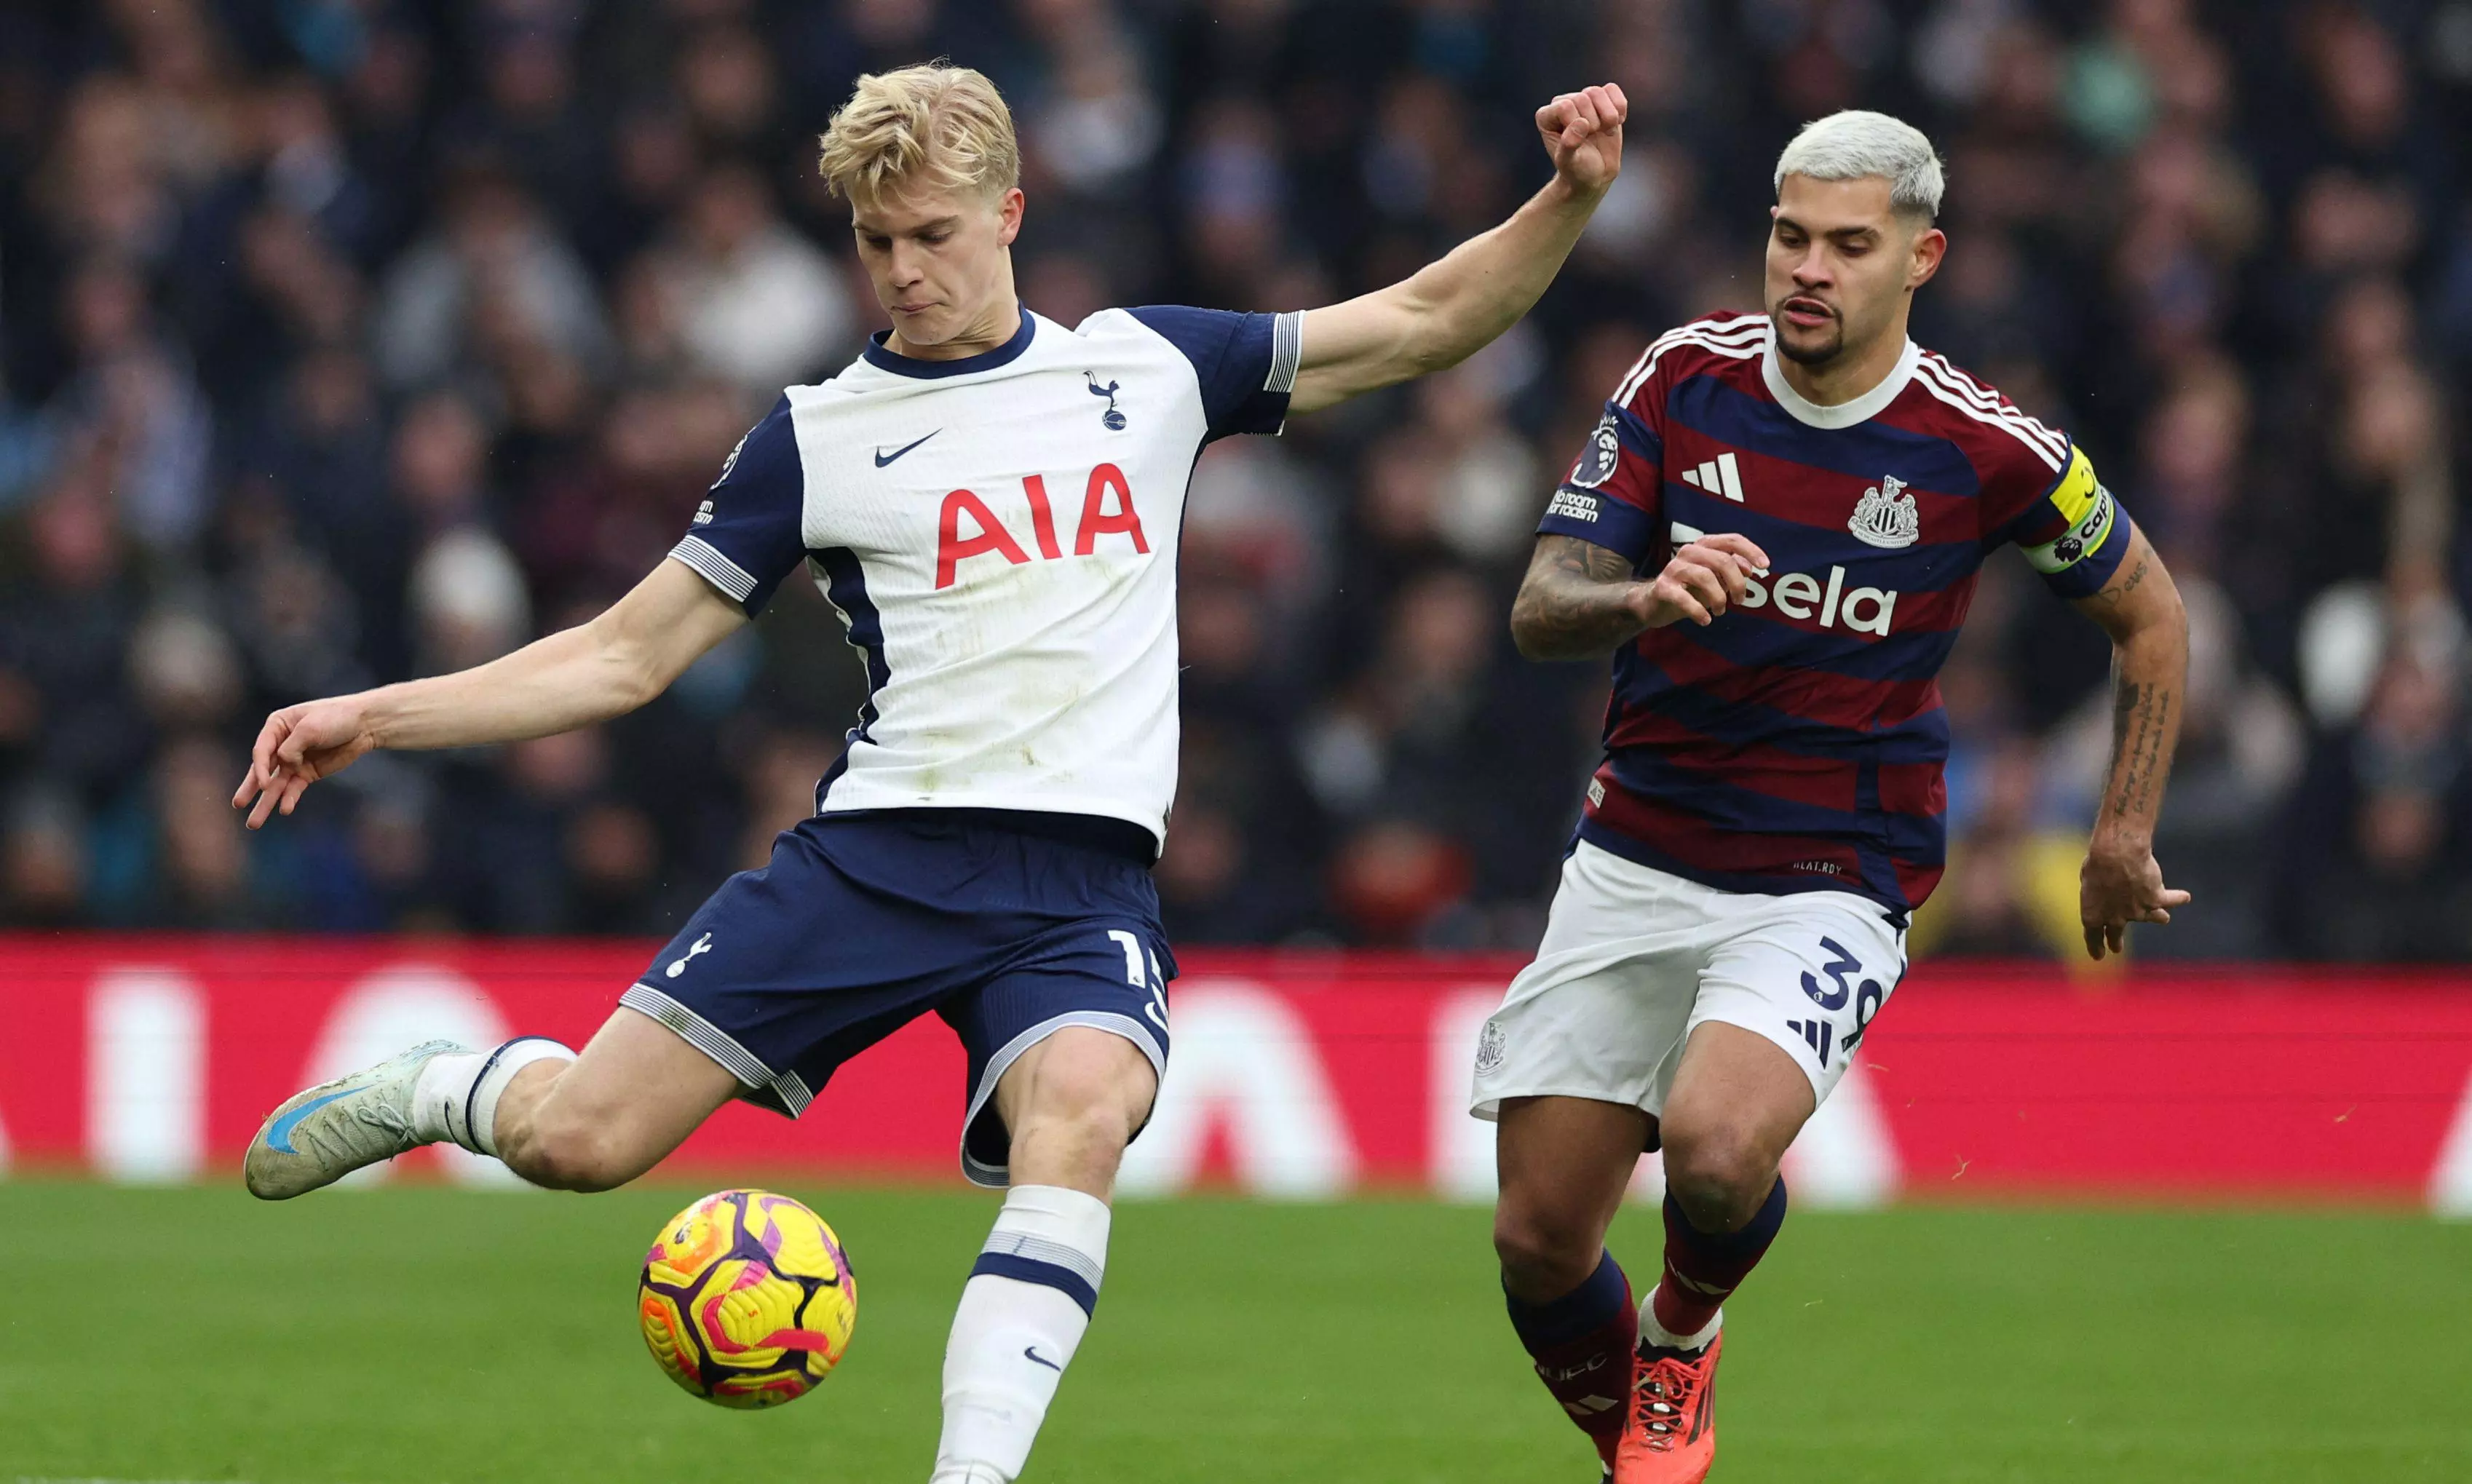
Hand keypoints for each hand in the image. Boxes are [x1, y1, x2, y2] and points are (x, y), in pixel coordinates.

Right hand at [231, 696, 381, 828]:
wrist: (364, 725)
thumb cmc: (335, 718)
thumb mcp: (311, 727)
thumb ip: (292, 747)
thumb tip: (284, 764)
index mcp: (277, 726)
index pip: (262, 750)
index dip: (259, 768)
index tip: (261, 784)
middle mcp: (281, 744)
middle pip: (262, 769)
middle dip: (250, 788)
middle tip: (237, 805)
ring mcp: (294, 760)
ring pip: (276, 784)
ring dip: (266, 803)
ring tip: (254, 823)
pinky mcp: (307, 773)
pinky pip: (294, 788)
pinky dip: (289, 799)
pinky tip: (285, 810)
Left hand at [1536, 84, 1627, 197]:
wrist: (1595, 174)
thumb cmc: (1577, 170)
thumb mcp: (1569, 163)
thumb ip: (1569, 145)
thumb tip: (1581, 123)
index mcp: (1546, 116)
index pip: (1565, 106)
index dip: (1578, 125)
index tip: (1578, 142)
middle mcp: (1562, 103)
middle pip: (1584, 97)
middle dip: (1594, 123)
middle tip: (1592, 138)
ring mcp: (1583, 99)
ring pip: (1598, 92)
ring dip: (1608, 116)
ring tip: (1604, 131)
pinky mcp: (1601, 99)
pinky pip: (1613, 90)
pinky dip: (1619, 108)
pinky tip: (1614, 124)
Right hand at [1628, 533, 1769, 628]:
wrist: (1652, 602)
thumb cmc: (1688, 589)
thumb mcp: (1715, 579)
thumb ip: (1732, 570)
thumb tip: (1750, 569)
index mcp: (1703, 546)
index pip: (1732, 540)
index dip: (1751, 551)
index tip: (1766, 567)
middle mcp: (1688, 551)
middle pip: (1723, 560)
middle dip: (1737, 583)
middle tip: (1740, 600)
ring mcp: (1673, 568)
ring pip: (1705, 577)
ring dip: (1719, 598)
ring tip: (1721, 611)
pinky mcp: (1662, 587)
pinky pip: (1684, 598)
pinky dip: (1698, 611)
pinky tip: (1705, 620)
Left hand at [2078, 839, 2189, 959]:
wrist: (2118, 855)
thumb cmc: (2098, 862)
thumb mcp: (2088, 878)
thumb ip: (2097, 889)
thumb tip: (2106, 888)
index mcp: (2092, 913)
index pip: (2093, 936)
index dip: (2096, 947)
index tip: (2099, 956)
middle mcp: (2115, 918)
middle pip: (2115, 933)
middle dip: (2116, 941)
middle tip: (2116, 948)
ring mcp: (2138, 912)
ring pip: (2152, 918)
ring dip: (2157, 917)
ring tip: (2163, 918)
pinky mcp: (2156, 900)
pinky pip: (2170, 900)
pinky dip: (2177, 898)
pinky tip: (2184, 897)